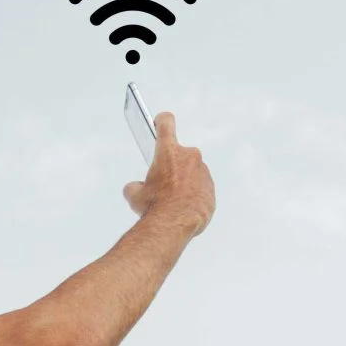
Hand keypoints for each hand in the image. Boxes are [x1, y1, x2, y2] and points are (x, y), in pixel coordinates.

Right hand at [122, 111, 213, 235]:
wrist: (175, 224)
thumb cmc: (155, 206)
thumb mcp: (134, 196)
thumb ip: (135, 185)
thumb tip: (135, 188)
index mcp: (168, 152)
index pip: (166, 123)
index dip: (161, 122)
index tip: (159, 123)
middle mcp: (189, 156)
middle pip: (180, 154)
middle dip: (172, 166)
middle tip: (162, 183)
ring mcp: (202, 172)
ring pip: (192, 171)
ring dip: (184, 181)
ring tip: (173, 200)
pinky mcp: (210, 188)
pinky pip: (201, 187)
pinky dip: (194, 194)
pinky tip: (183, 207)